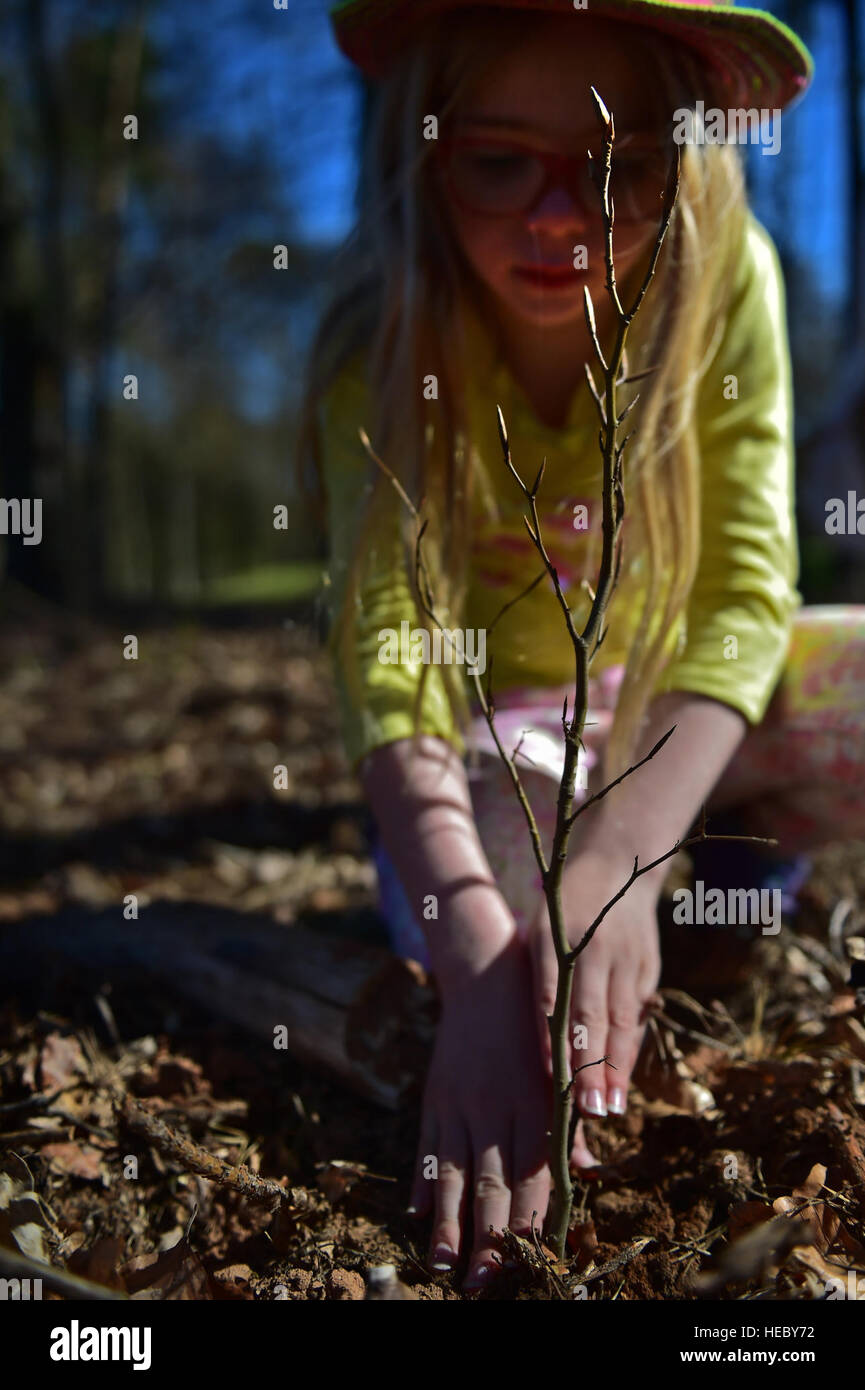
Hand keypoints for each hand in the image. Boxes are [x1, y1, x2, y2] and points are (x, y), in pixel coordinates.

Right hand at [408, 936, 553, 1290]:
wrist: (486, 970)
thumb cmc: (535, 1020)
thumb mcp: (559, 1067)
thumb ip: (568, 1120)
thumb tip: (587, 1170)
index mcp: (534, 1103)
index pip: (532, 1175)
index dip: (529, 1221)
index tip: (529, 1259)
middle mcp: (495, 1107)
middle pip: (491, 1183)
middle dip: (487, 1238)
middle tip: (483, 1283)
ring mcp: (460, 1101)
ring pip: (454, 1171)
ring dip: (450, 1221)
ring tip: (444, 1263)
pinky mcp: (435, 1093)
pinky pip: (428, 1143)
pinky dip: (423, 1178)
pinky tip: (418, 1211)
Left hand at [527, 848, 661, 1117]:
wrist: (618, 863)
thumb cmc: (562, 910)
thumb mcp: (540, 931)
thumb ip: (539, 980)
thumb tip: (537, 1044)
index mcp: (554, 935)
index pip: (551, 992)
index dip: (551, 1035)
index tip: (551, 1075)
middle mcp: (593, 948)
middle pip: (591, 1015)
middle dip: (589, 1067)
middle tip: (587, 1110)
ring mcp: (625, 958)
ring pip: (620, 1021)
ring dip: (615, 1069)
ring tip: (610, 1109)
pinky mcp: (647, 967)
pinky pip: (636, 1016)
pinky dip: (628, 1051)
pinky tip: (622, 1085)